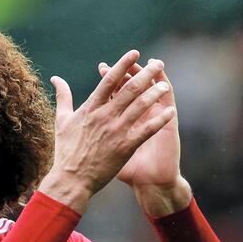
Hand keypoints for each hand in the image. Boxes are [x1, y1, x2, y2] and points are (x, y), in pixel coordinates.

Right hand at [38, 50, 174, 213]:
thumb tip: (55, 78)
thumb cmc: (65, 151)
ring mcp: (115, 131)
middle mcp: (104, 117)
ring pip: (140, 106)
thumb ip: (62, 97)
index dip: (123, 65)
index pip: (109, 81)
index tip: (135, 53)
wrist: (71, 180)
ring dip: (155, 93)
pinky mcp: (125, 147)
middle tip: (158, 63)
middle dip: (146, 74)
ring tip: (164, 85)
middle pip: (129, 89)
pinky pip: (147, 130)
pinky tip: (170, 112)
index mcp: (89, 109)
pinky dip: (160, 120)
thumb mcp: (61, 120)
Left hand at [98, 60, 190, 215]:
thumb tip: (76, 129)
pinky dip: (165, 98)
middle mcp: (138, 117)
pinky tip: (165, 85)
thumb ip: (92, 135)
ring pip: (151, 94)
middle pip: (133, 89)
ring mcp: (153, 121)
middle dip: (129, 73)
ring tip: (150, 64)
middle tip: (127, 59)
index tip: (101, 67)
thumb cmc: (126, 169)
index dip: (108, 80)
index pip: (113, 94)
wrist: (149, 182)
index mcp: (121, 119)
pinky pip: (166, 112)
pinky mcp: (166, 129)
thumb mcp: (105, 150)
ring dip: (151, 79)